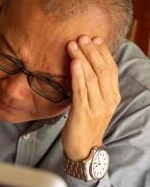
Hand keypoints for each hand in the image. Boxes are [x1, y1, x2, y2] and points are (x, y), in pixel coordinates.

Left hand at [62, 35, 120, 160]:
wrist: (84, 149)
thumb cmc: (87, 124)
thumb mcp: (95, 104)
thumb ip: (94, 88)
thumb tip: (85, 67)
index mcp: (113, 97)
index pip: (111, 69)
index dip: (103, 53)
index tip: (95, 40)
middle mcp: (108, 100)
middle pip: (102, 70)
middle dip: (92, 52)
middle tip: (82, 38)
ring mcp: (97, 107)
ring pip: (91, 78)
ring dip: (82, 59)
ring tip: (73, 45)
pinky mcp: (83, 112)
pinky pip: (81, 90)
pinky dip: (78, 75)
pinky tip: (74, 63)